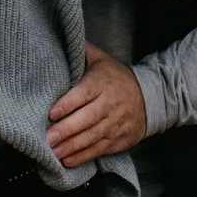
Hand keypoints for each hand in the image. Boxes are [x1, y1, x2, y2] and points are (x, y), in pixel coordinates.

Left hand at [48, 44, 148, 166]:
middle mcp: (108, 105)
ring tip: (51, 151)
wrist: (149, 98)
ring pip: (90, 137)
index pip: (84, 94)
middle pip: (86, 119)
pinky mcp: (117, 140)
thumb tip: (62, 36)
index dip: (67, 104)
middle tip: (46, 138)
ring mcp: (114, 124)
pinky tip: (67, 160)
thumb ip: (82, 51)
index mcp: (102, 83)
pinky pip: (98, 149)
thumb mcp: (101, 60)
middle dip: (65, 130)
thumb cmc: (116, 78)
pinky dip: (82, 156)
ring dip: (70, 146)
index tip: (51, 113)